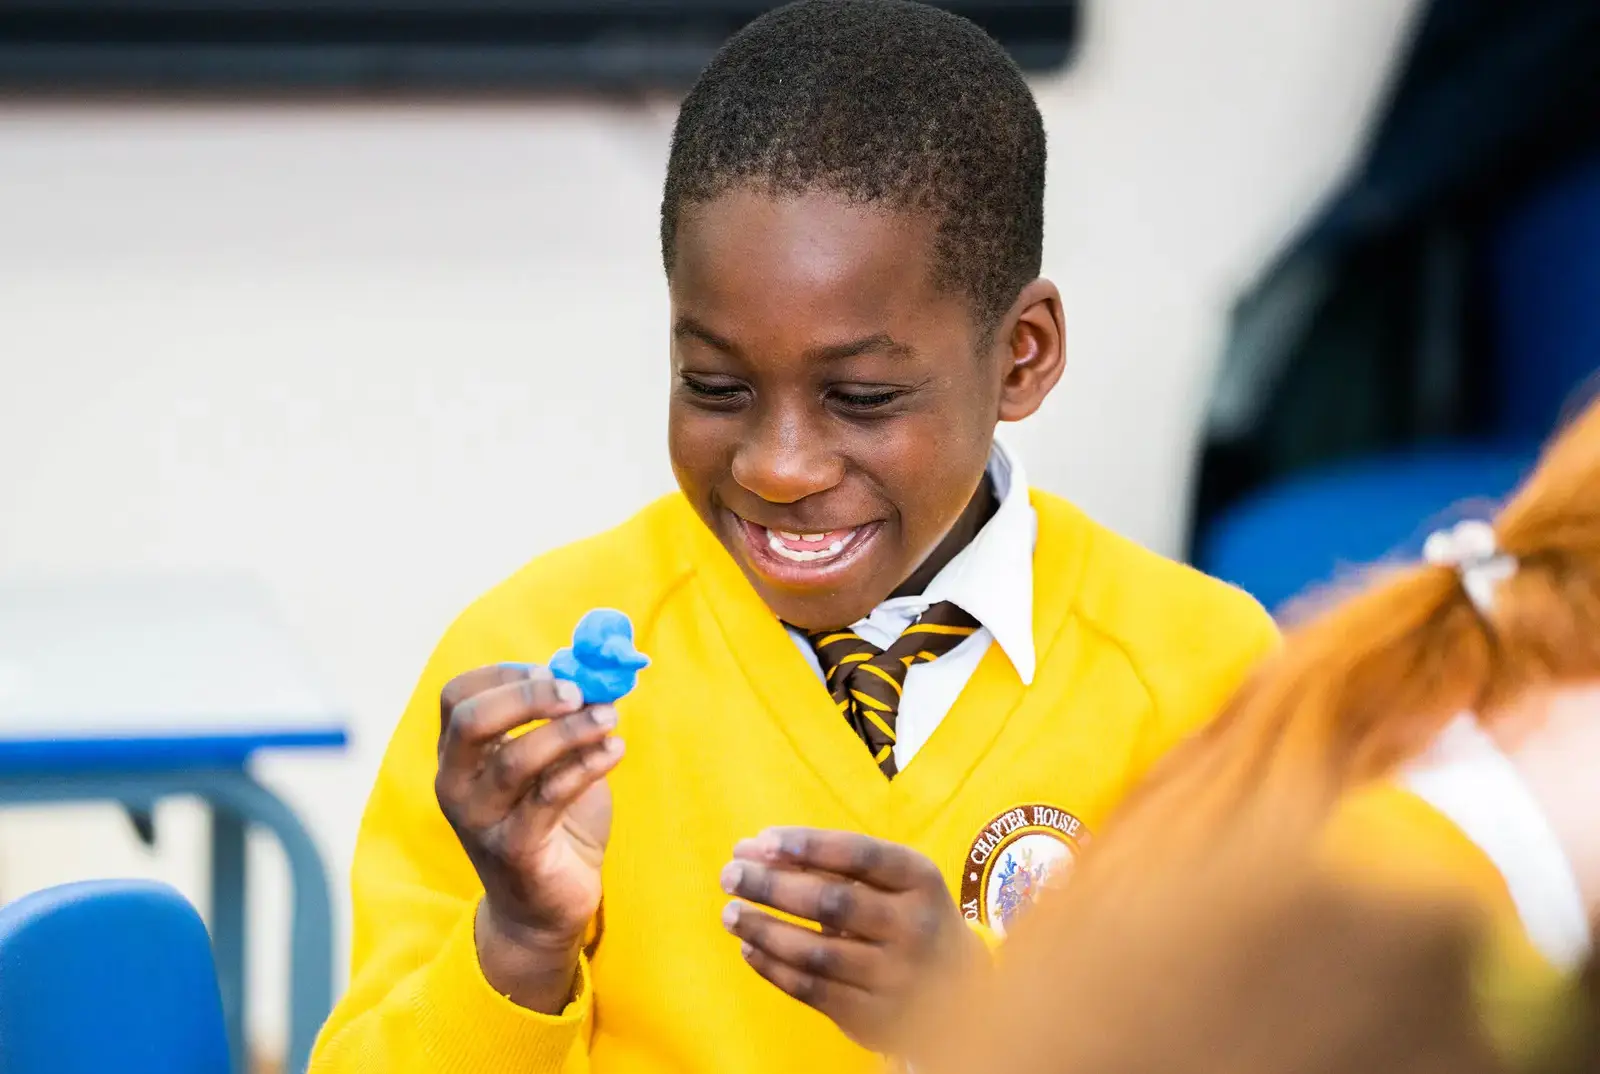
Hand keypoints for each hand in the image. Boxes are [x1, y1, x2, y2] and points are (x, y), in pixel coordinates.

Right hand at [435, 663, 623, 1011]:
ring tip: (610, 719)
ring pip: (516, 760)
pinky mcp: (515, 851)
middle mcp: (456, 785)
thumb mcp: (551, 762)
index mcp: (458, 756)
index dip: (507, 674)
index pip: (459, 696)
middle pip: (473, 721)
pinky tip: (614, 750)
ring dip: (570, 731)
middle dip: (529, 696)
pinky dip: (586, 766)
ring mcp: (480, 821)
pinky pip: (549, 797)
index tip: (556, 672)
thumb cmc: (550, 823)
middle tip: (578, 692)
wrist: (545, 908)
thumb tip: (596, 669)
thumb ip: (562, 718)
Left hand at [719, 828, 985, 1057]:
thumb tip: (753, 849)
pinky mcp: (875, 1017)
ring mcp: (896, 976)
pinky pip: (812, 989)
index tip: (760, 840)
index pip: (859, 854)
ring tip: (731, 913)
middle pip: (831, 902)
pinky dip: (773, 968)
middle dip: (773, 886)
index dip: (808, 845)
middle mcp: (913, 926)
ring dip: (764, 929)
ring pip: (815, 952)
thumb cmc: (907, 918)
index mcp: (920, 879)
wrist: (960, 995)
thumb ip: (831, 866)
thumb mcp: (893, 884)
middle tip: (730, 874)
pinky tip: (750, 948)